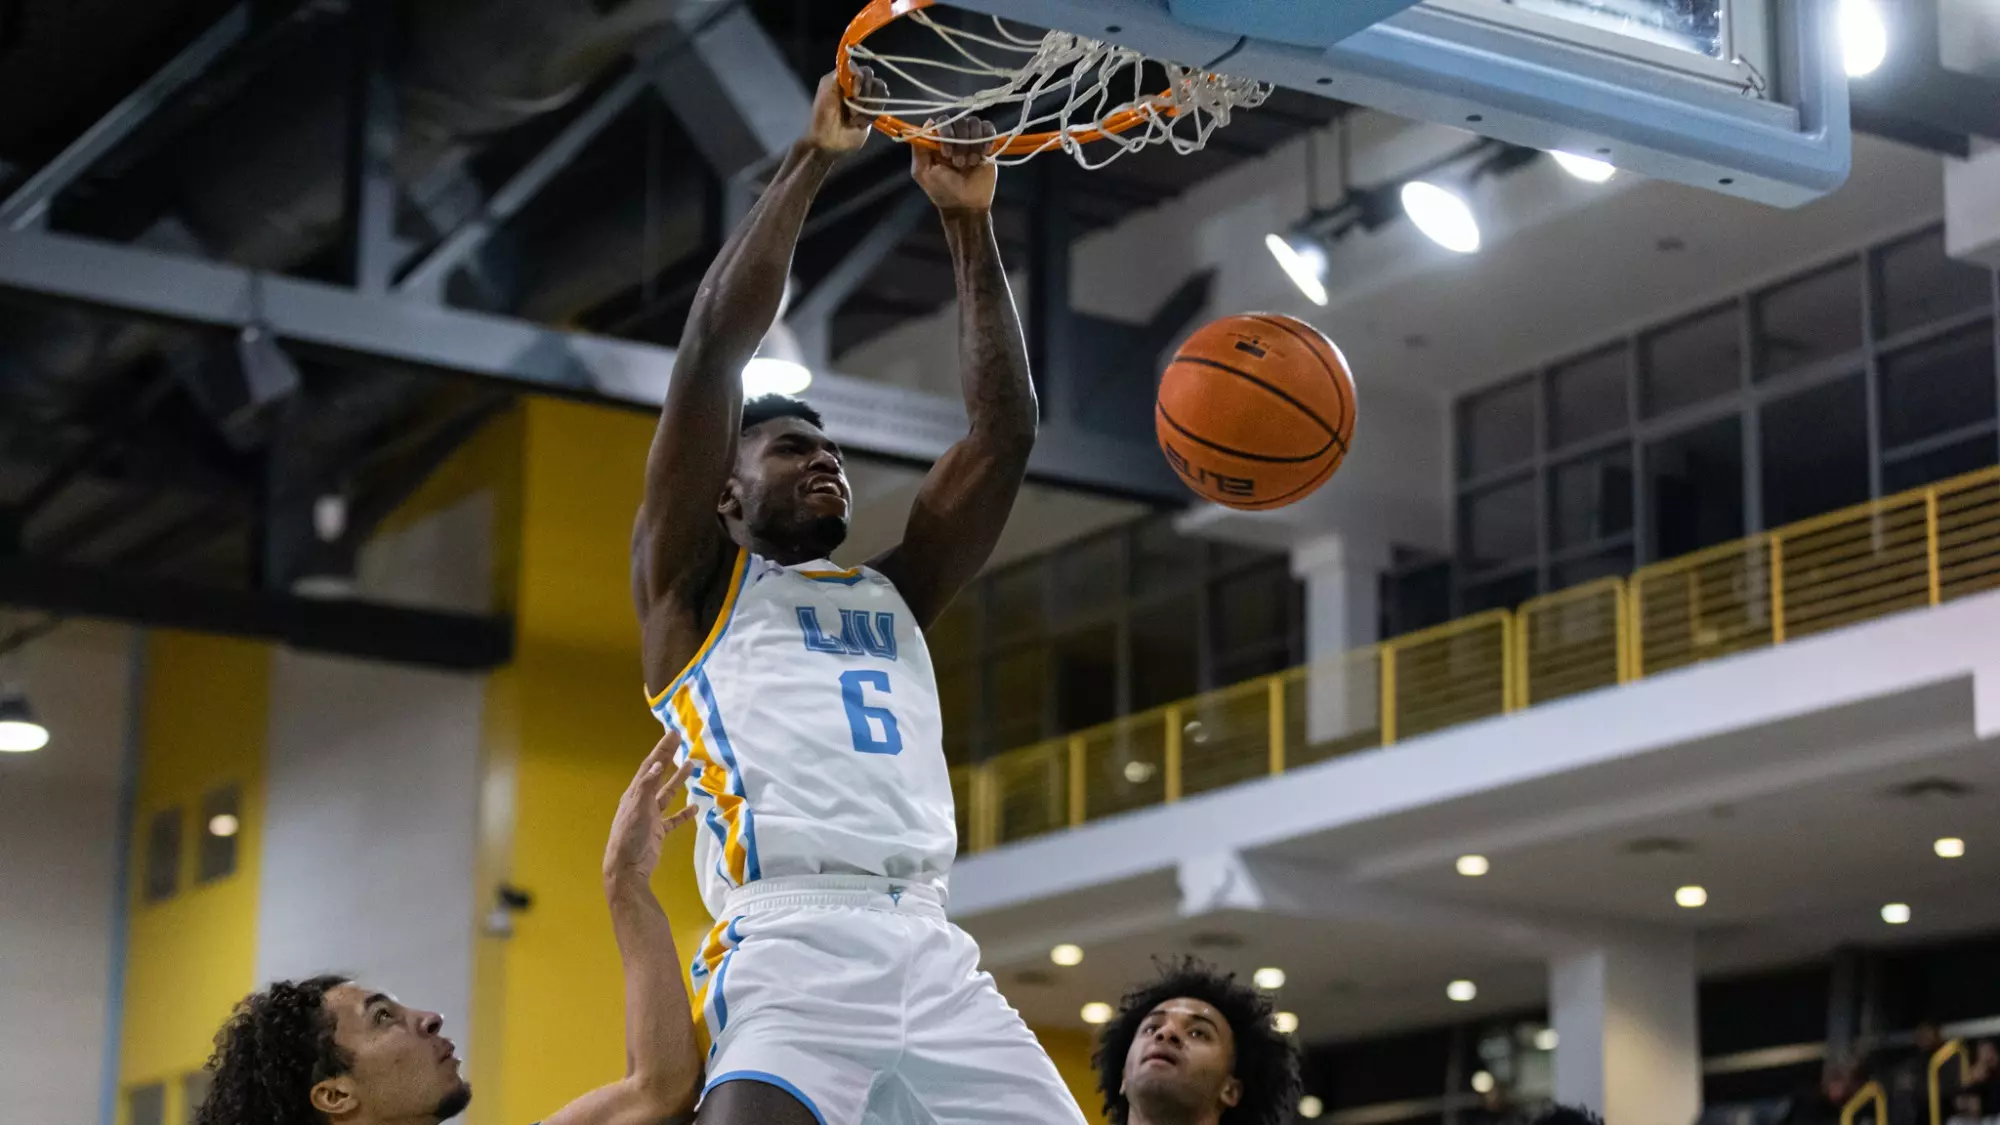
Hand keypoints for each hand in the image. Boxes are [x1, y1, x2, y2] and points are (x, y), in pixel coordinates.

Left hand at [603, 732, 698, 885]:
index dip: (661, 750)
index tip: (672, 735)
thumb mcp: (637, 809)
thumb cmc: (630, 837)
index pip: (649, 767)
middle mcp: (642, 802)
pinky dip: (683, 813)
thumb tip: (656, 765)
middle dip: (668, 758)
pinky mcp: (657, 831)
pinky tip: (694, 807)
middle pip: (657, 775)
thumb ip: (647, 787)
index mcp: (635, 794)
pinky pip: (673, 819)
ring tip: (691, 766)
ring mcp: (650, 817)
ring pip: (667, 794)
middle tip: (680, 741)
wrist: (627, 868)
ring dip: (678, 781)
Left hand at [809, 66, 886, 154]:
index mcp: (841, 77)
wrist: (829, 143)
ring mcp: (864, 97)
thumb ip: (840, 75)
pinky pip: (882, 103)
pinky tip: (862, 123)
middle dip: (864, 93)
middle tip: (853, 108)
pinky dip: (873, 113)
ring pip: (880, 88)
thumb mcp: (827, 91)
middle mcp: (854, 84)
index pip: (858, 66)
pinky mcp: (872, 110)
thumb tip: (856, 67)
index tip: (852, 93)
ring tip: (856, 118)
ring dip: (869, 105)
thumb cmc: (823, 117)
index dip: (859, 77)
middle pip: (871, 76)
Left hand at [912, 116, 998, 212]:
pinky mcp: (987, 145)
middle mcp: (955, 136)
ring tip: (970, 163)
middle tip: (959, 164)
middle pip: (959, 120)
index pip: (942, 121)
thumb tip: (928, 122)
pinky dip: (987, 138)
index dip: (946, 133)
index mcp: (938, 140)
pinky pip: (989, 129)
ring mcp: (972, 139)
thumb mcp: (923, 172)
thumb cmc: (942, 190)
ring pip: (974, 123)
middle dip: (960, 142)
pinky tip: (983, 153)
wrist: (966, 206)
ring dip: (972, 143)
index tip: (946, 153)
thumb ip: (919, 148)